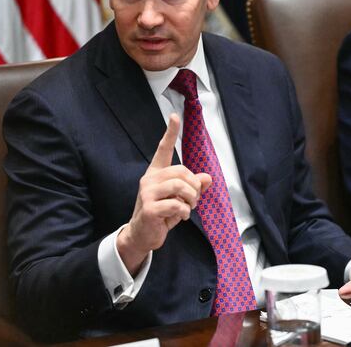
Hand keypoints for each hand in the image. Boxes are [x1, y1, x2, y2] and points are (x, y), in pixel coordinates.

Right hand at [117, 114, 211, 273]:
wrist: (142, 235)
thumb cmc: (162, 214)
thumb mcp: (180, 199)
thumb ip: (193, 187)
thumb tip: (208, 178)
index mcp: (156, 173)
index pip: (163, 149)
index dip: (170, 133)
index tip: (175, 116)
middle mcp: (149, 179)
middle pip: (181, 171)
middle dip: (194, 186)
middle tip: (194, 200)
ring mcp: (147, 194)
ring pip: (180, 186)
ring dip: (191, 199)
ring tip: (189, 208)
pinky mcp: (149, 209)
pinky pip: (176, 205)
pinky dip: (184, 212)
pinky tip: (181, 217)